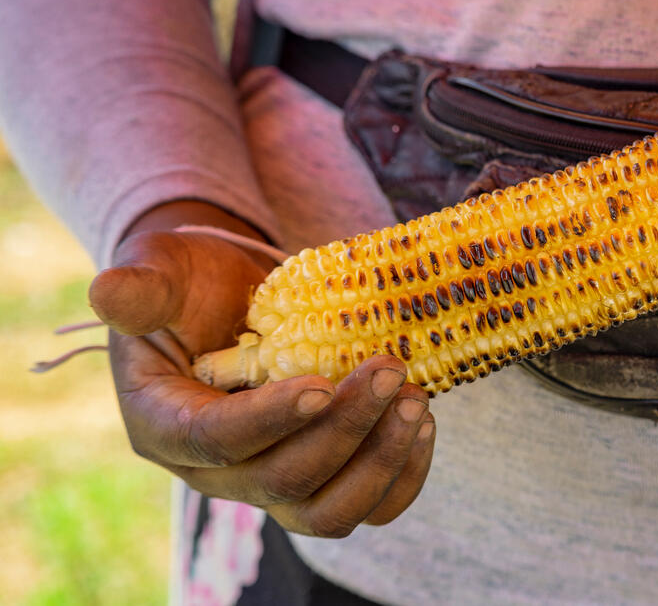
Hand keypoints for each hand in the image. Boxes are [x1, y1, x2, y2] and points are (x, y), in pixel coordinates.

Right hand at [89, 204, 435, 537]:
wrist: (235, 296)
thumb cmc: (192, 281)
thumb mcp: (161, 270)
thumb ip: (142, 285)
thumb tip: (107, 291)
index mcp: (166, 424)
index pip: (216, 443)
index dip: (270, 421)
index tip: (321, 383)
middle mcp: (218, 471)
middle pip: (283, 482)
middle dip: (343, 431)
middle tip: (388, 370)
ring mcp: (273, 481)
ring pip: (329, 513)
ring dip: (380, 463)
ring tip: (414, 400)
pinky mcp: (323, 477)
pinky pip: (368, 505)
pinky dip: (403, 476)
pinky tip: (424, 421)